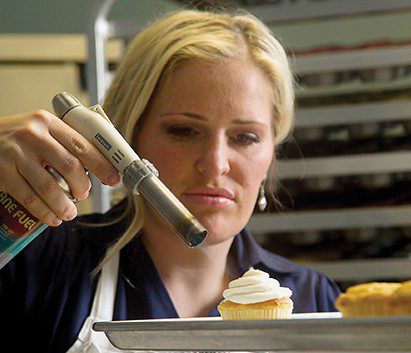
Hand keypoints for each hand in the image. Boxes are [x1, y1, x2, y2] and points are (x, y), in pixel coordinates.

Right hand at [0, 110, 119, 225]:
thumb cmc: (16, 137)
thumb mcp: (40, 129)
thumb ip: (64, 142)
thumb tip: (97, 165)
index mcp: (48, 122)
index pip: (82, 144)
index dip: (101, 164)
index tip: (113, 178)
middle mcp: (32, 134)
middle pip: (70, 165)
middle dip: (82, 186)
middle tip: (84, 195)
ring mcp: (15, 153)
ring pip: (49, 186)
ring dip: (64, 204)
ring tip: (70, 212)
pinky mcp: (1, 171)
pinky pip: (28, 197)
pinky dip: (44, 212)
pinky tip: (52, 218)